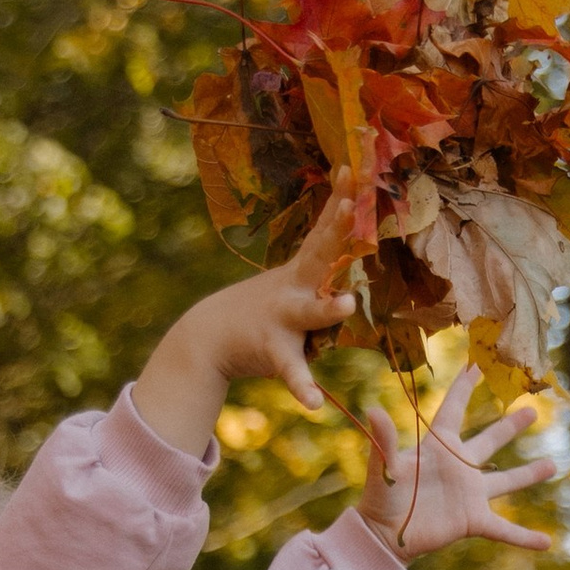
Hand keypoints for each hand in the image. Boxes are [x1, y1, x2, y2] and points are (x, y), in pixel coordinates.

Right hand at [132, 178, 361, 454]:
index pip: (327, 230)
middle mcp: (294, 288)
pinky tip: (314, 403)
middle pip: (320, 254)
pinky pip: (292, 371)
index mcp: (303, 271)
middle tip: (350, 206)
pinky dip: (302, 387)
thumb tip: (360, 253)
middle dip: (335, 230)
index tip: (356, 167)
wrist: (209, 338)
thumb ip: (326, 274)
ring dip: (326, 307)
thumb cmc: (265, 310)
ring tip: (345, 303)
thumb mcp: (295, 285)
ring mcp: (283, 319)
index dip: (342, 200)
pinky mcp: (274, 352)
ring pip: (309, 313)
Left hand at [360, 366, 556, 560]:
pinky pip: (504, 530)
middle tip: (532, 409)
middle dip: (510, 426)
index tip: (476, 365)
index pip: (454, 409)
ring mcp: (469, 494)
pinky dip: (524, 537)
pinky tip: (546, 543)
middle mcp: (459, 467)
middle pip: (490, 441)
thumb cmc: (381, 497)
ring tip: (552, 466)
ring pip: (506, 481)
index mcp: (438, 448)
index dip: (464, 387)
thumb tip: (372, 410)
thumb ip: (384, 440)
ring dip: (529, 474)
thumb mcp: (384, 467)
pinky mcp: (473, 521)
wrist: (385, 535)